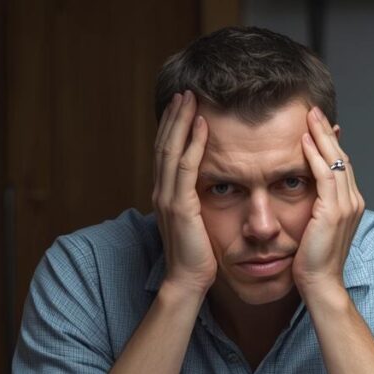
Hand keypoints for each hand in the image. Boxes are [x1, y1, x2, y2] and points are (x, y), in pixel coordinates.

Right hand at [151, 91, 215, 299]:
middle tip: (184, 91)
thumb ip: (197, 204)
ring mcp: (168, 197)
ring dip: (181, 121)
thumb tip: (211, 190)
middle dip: (174, 116)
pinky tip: (201, 125)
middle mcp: (162, 191)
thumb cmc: (198, 257)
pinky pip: (185, 167)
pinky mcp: (180, 206)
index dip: (174, 127)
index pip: (167, 152)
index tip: (183, 106)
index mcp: (167, 194)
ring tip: (189, 98)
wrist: (188, 282)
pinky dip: (192, 143)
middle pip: (165, 144)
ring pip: (171, 149)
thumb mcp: (198, 223)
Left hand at [293, 107, 364, 301]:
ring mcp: (347, 205)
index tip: (316, 124)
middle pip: (341, 157)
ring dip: (321, 136)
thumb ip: (316, 207)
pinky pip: (325, 175)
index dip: (330, 143)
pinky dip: (315, 155)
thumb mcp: (316, 228)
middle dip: (327, 132)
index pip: (342, 165)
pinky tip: (304, 140)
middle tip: (313, 110)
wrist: (321, 284)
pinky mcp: (333, 211)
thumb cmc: (314, 262)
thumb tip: (306, 195)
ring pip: (336, 161)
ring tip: (308, 116)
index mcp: (351, 205)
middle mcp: (354, 201)